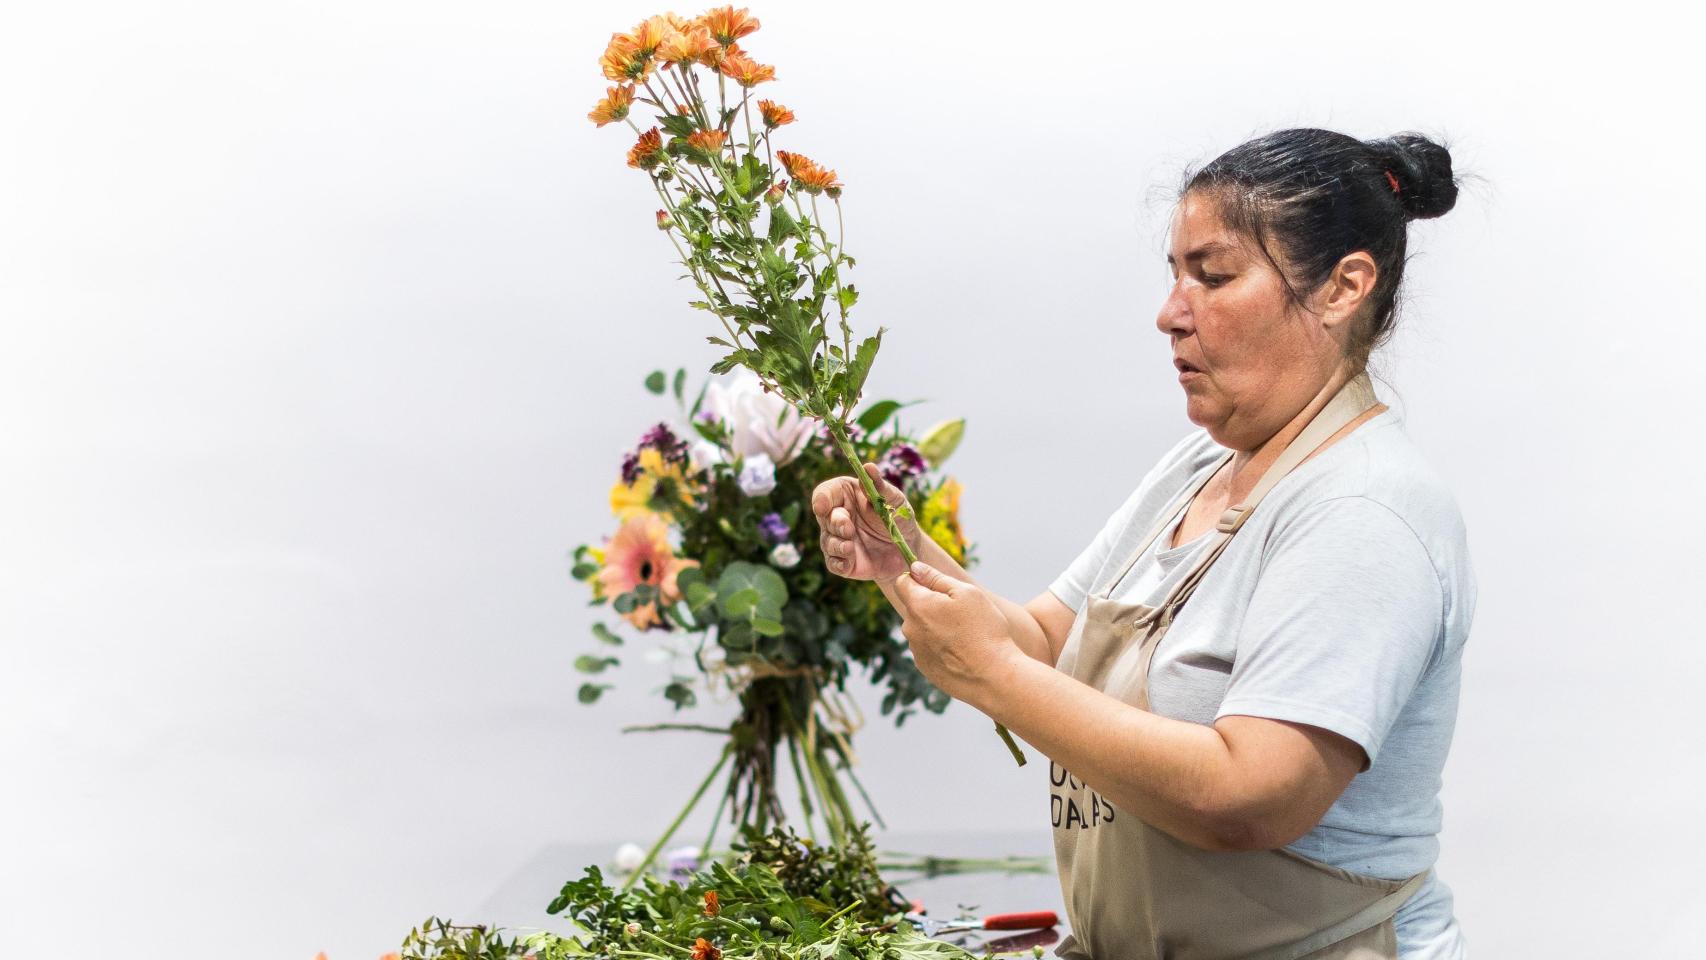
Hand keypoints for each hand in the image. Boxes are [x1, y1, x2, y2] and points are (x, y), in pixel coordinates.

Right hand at [811, 461, 922, 581]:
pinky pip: (833, 563)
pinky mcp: (843, 561)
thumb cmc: (900, 518)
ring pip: (827, 541)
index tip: (823, 506)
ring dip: (836, 544)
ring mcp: (838, 539)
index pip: (825, 492)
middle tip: (848, 527)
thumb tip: (868, 467)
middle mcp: (838, 516)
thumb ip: (880, 487)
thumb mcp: (895, 500)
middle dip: (834, 523)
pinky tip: (850, 561)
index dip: (821, 498)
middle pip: (824, 517)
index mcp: (846, 495)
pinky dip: (839, 562)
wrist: (908, 549)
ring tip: (850, 546)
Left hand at [890, 560, 1020, 702]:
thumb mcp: (967, 593)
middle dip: (931, 604)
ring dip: (936, 626)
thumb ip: (936, 578)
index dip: (918, 578)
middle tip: (960, 612)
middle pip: (914, 607)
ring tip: (964, 635)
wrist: (994, 676)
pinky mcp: (925, 668)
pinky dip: (941, 646)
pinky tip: (962, 651)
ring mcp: (916, 651)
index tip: (935, 583)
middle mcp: (910, 629)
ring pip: (921, 629)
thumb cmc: (984, 630)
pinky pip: (928, 648)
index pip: (902, 582)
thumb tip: (915, 568)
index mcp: (918, 606)